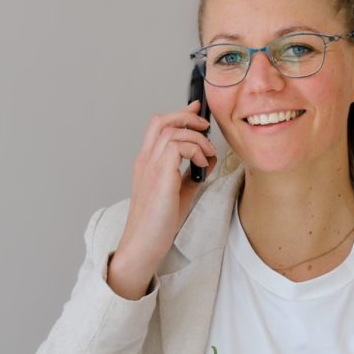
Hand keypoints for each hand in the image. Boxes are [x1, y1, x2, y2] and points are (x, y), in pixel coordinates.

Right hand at [108, 100, 216, 299]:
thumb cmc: (158, 224)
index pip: (159, 126)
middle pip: (162, 120)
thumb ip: (191, 175)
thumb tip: (208, 161)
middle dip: (188, 117)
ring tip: (207, 154)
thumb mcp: (180, 193)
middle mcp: (145, 160)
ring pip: (172, 130)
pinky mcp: (160, 175)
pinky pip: (178, 146)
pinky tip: (202, 164)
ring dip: (196, 137)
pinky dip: (195, 150)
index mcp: (147, 163)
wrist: (144, 243)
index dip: (179, 114)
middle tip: (206, 126)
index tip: (196, 110)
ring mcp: (150, 166)